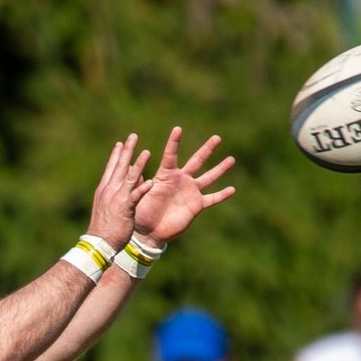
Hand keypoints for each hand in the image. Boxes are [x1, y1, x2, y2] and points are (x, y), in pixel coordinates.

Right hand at [86, 134, 153, 249]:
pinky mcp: (125, 209)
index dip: (116, 155)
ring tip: (147, 152)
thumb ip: (116, 194)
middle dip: (127, 151)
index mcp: (104, 190)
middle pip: (119, 167)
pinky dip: (143, 188)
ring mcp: (117, 199)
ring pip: (129, 178)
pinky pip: (135, 196)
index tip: (120, 143)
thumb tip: (127, 183)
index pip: (110, 168)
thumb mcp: (108, 207)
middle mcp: (110, 191)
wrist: (98, 243)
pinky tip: (151, 181)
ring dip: (138, 164)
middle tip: (133, 136)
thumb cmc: (103, 228)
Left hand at [132, 128, 235, 245]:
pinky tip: (232, 189)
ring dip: (220, 169)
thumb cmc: (140, 212)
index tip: (178, 128)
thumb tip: (128, 163)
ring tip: (232, 159)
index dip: (174, 142)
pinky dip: (221, 195)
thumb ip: (137, 179)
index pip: (171, 154)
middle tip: (217, 137)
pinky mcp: (196, 206)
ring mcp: (190, 192)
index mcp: (166, 174)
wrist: (149, 232)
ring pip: (209, 177)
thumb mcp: (137, 192)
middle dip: (207, 149)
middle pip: (197, 161)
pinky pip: (211, 199)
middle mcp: (181, 180)